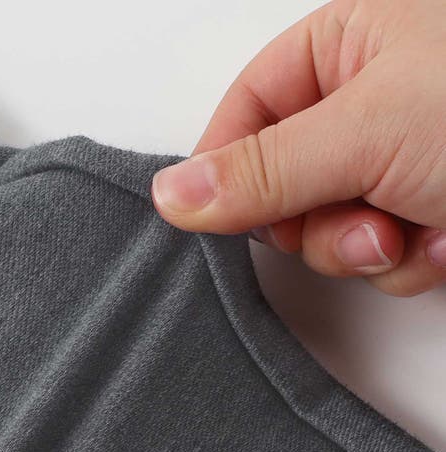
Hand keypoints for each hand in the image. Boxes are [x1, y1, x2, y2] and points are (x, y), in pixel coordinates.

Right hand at [150, 0, 445, 296]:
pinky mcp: (427, 215)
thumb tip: (172, 194)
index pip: (243, 114)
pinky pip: (378, 259)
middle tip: (362, 217)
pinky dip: (408, 265)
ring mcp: (397, 164)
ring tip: (417, 230)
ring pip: (327, 233)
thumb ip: (262, 169)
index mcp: (346, 47)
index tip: (219, 215)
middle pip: (280, 187)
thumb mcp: (369, 130)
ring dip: (364, 250)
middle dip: (317, 222)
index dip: (227, 170)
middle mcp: (367, 105)